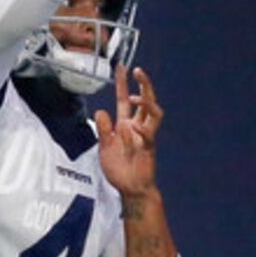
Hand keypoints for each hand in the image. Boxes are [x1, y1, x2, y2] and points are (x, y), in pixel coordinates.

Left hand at [94, 64, 161, 197]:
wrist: (130, 189)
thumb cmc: (119, 169)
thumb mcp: (104, 146)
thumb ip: (103, 129)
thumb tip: (101, 111)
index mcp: (125, 125)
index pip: (124, 100)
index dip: (123, 83)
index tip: (122, 67)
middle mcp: (137, 127)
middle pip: (145, 100)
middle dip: (143, 84)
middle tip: (138, 71)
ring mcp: (145, 137)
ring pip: (153, 113)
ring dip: (146, 102)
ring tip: (135, 97)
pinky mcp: (149, 148)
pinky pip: (148, 135)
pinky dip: (141, 130)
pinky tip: (134, 128)